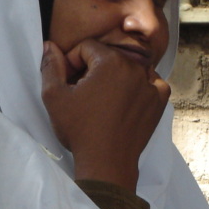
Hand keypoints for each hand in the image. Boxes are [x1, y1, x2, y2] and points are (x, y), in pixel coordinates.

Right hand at [40, 38, 169, 189]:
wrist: (107, 163)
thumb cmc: (80, 130)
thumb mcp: (54, 96)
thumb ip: (51, 66)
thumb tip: (49, 45)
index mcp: (110, 61)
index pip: (86, 47)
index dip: (72, 62)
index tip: (68, 82)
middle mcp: (135, 67)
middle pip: (107, 56)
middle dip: (93, 69)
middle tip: (83, 93)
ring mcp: (151, 83)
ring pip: (127, 68)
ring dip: (114, 78)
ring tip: (102, 100)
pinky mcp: (159, 100)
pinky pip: (149, 83)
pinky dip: (137, 88)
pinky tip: (124, 102)